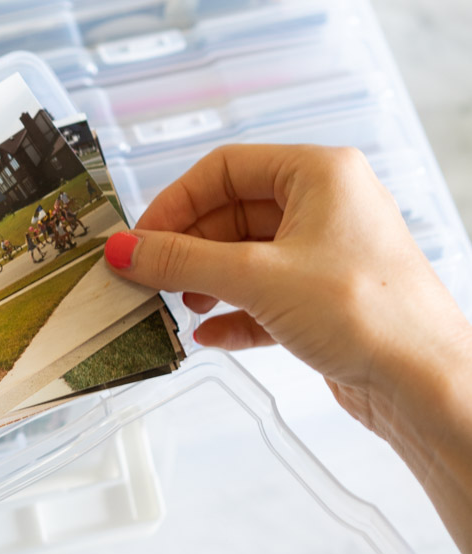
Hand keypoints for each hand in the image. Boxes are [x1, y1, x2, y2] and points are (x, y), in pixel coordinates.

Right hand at [103, 144, 471, 439]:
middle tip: (148, 276)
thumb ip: (182, 260)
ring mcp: (328, 254)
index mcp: (320, 174)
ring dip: (207, 280)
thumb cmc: (370, 313)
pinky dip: (233, 311)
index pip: (225, 168)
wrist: (425, 384)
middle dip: (188, 248)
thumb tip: (128, 248)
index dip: (176, 202)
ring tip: (178, 306)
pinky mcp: (326, 300)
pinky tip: (210, 334)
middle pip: (232, 212)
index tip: (141, 238)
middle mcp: (327, 206)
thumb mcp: (258, 277)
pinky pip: (265, 294)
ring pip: (246, 256)